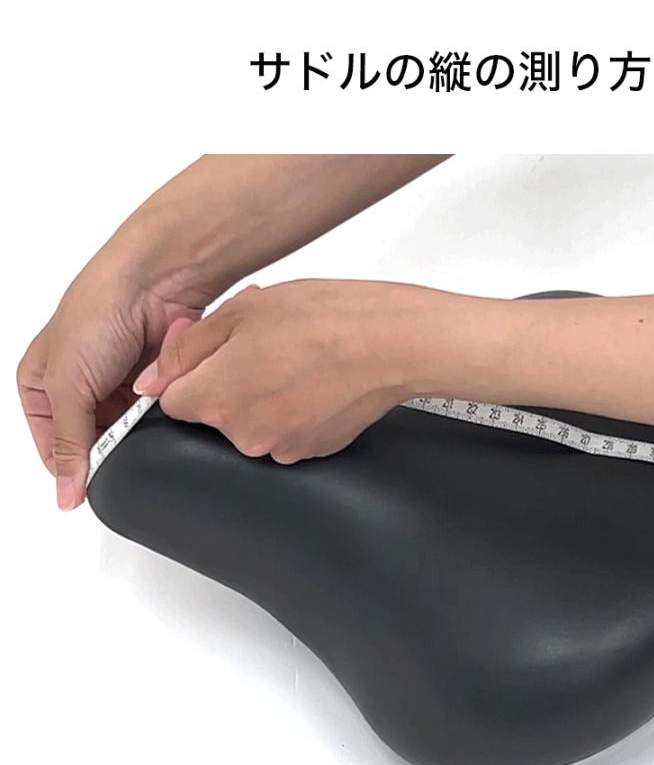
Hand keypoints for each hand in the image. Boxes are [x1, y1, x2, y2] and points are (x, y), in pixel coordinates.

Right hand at [17, 269, 204, 509]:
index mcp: (39, 383)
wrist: (153, 283)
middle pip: (92, 439)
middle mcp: (77, 384)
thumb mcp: (68, 385)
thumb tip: (66, 493)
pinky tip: (159, 405)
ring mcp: (116, 383)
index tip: (90, 483)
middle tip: (122, 440)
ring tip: (140, 410)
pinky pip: (154, 416)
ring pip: (127, 430)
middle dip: (109, 440)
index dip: (71, 465)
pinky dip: (157, 413)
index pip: (51, 445)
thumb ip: (69, 442)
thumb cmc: (96, 314)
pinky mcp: (150, 381)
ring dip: (136, 425)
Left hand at [134, 279, 457, 462]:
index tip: (216, 354)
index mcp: (216, 397)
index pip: (174, 401)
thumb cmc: (323, 318)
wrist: (390, 343)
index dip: (193, 373)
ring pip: (252, 425)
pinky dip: (294, 412)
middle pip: (215, 415)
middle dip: (230, 384)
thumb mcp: (242, 312)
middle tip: (265, 347)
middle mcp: (243, 435)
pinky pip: (286, 433)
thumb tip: (152, 381)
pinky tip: (316, 382)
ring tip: (297, 361)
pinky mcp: (313, 453)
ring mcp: (281, 449)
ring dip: (264, 398)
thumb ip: (187, 350)